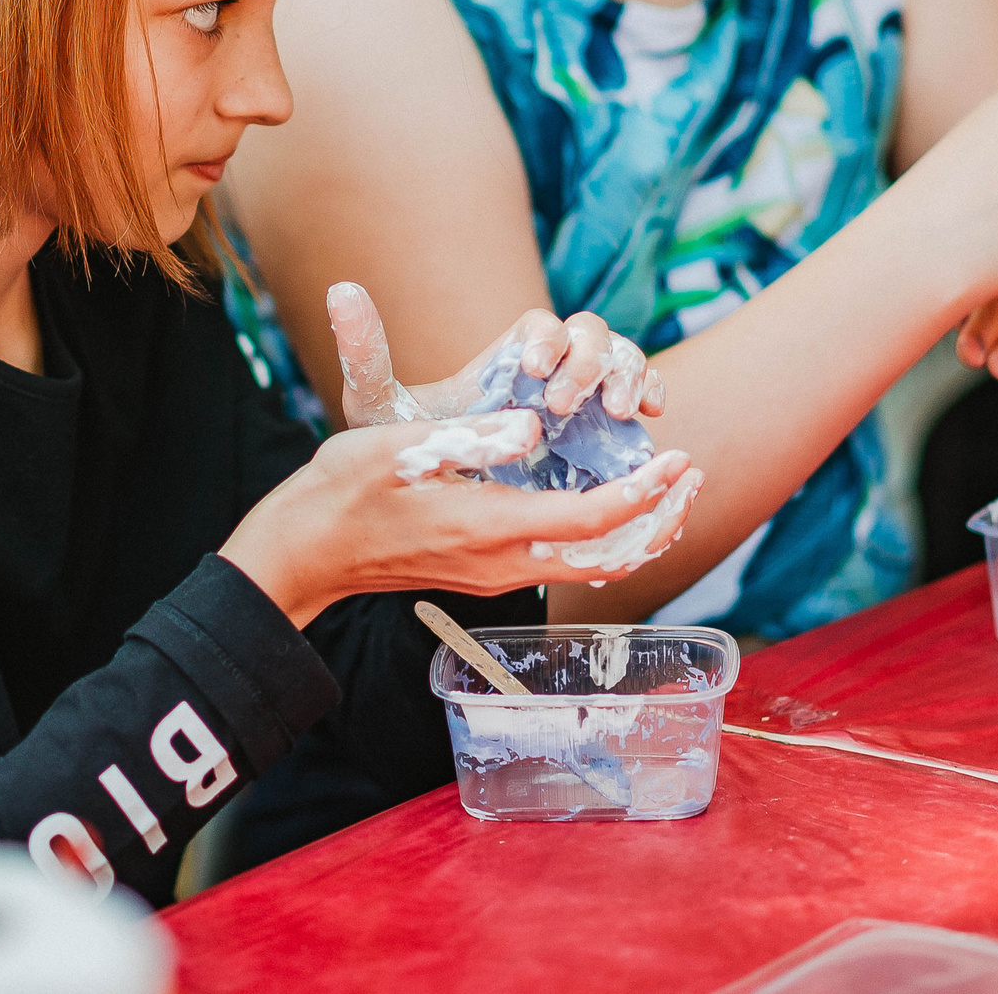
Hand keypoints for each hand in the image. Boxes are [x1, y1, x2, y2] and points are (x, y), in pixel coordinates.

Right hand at [221, 419, 700, 626]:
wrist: (303, 552)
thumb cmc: (341, 491)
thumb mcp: (397, 446)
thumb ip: (470, 435)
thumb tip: (531, 423)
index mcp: (489, 527)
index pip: (592, 519)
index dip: (643, 492)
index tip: (677, 458)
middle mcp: (502, 562)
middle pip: (608, 554)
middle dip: (659, 517)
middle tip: (694, 475)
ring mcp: (494, 573)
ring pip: (589, 563)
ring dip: (636, 530)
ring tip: (668, 491)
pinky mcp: (483, 570)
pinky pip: (564, 560)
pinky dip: (601, 536)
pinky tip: (609, 508)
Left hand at [327, 282, 665, 428]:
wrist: (439, 508)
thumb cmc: (413, 452)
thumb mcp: (381, 410)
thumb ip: (365, 354)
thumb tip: (339, 291)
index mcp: (508, 357)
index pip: (540, 326)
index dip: (547, 340)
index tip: (535, 368)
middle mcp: (553, 369)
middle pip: (592, 336)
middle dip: (591, 361)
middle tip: (570, 401)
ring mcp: (588, 399)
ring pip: (625, 361)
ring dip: (629, 376)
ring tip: (620, 410)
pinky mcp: (611, 432)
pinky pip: (644, 400)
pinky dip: (653, 396)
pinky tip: (651, 417)